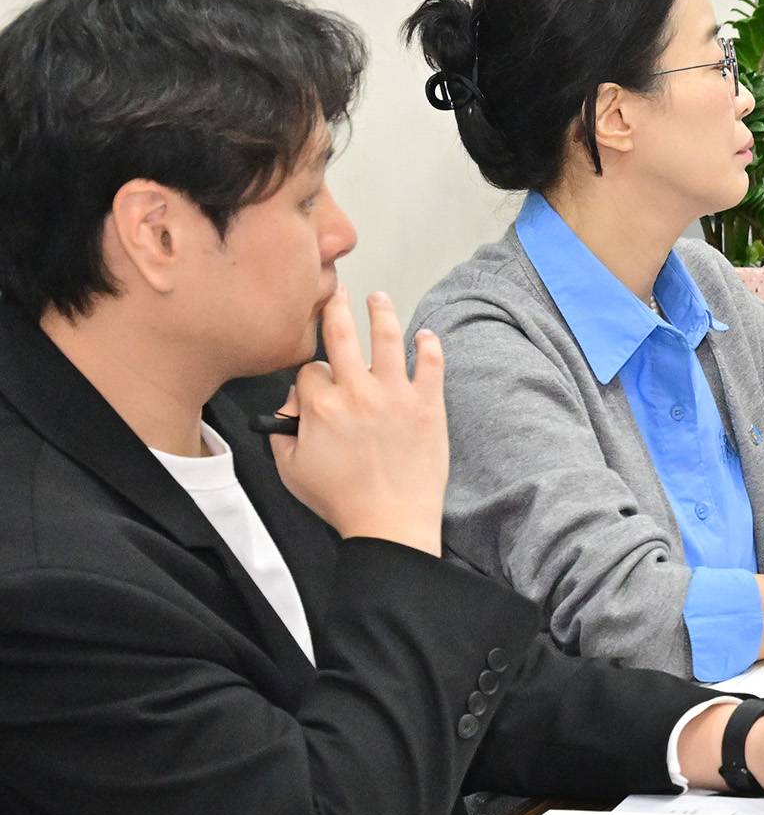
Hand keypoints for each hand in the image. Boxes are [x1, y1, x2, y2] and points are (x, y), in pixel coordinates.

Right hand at [269, 285, 448, 554]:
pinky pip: (431, 364)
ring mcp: (396, 395)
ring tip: (379, 297)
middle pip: (342, 333)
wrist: (389, 522)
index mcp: (321, 405)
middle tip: (335, 293)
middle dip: (336, 308)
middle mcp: (357, 391)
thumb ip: (281, 431)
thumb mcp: (290, 469)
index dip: (309, 375)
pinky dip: (429, 345)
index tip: (316, 387)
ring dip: (381, 312)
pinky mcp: (427, 405)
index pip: (310, 368)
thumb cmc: (342, 500)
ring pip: (387, 338)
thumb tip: (288, 407)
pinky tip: (426, 335)